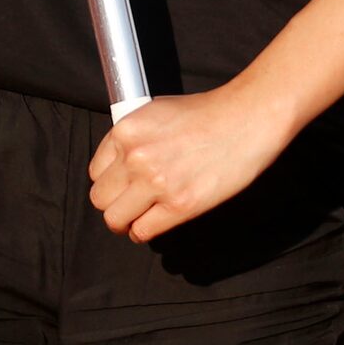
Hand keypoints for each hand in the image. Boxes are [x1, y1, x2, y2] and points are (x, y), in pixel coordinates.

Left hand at [86, 82, 292, 243]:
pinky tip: (155, 222)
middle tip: (130, 202)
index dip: (110, 180)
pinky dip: (144, 231)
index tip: (122, 184)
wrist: (247, 118)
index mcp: (127, 130)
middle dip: (115, 202)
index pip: (95, 171)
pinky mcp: (179, 205)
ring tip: (140, 215)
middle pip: (100, 198)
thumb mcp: (158, 112)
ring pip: (115, 219)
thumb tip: (121, 164)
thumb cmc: (209, 113)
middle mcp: (135, 157)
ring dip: (126, 220)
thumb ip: (135, 138)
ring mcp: (156, 183)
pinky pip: (143, 232)